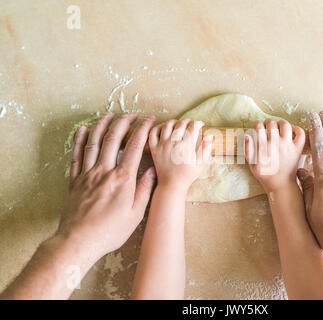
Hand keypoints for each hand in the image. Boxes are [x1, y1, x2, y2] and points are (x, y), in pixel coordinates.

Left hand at [58, 112, 156, 257]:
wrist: (79, 241)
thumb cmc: (110, 231)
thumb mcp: (136, 214)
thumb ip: (144, 190)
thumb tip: (151, 171)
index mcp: (122, 179)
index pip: (135, 146)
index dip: (143, 130)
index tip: (149, 120)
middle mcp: (104, 171)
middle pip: (113, 138)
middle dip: (124, 122)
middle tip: (132, 114)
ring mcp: (87, 174)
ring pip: (94, 142)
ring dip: (102, 125)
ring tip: (109, 114)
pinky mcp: (75, 180)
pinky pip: (76, 155)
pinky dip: (79, 140)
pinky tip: (83, 130)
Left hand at [148, 119, 212, 192]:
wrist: (171, 185)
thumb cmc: (188, 175)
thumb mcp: (201, 163)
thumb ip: (206, 148)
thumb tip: (209, 135)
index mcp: (186, 146)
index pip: (193, 127)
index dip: (198, 123)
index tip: (201, 124)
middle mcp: (173, 143)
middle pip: (181, 124)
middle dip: (188, 121)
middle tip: (191, 123)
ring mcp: (162, 145)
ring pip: (167, 125)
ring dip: (175, 122)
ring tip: (179, 124)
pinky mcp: (154, 148)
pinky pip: (153, 132)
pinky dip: (158, 127)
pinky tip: (164, 128)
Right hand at [245, 119, 304, 191]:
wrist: (280, 184)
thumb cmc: (265, 175)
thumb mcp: (252, 164)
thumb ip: (248, 149)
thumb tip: (247, 135)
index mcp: (263, 147)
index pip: (258, 128)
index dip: (257, 124)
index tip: (257, 126)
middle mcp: (276, 144)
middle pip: (271, 124)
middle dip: (267, 122)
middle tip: (267, 126)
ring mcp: (288, 146)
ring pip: (286, 125)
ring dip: (281, 122)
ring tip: (278, 126)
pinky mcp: (297, 149)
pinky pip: (300, 134)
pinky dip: (297, 129)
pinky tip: (292, 130)